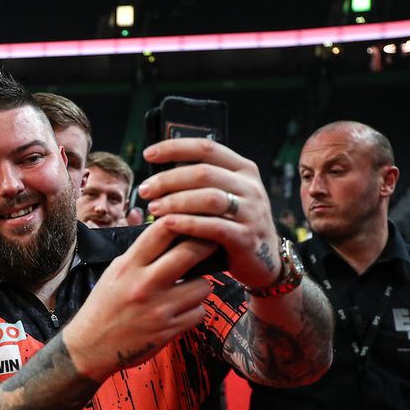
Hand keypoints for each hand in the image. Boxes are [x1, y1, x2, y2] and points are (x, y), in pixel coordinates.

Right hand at [64, 219, 217, 380]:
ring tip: (186, 288)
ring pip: (203, 285)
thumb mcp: (115, 272)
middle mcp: (144, 284)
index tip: (194, 219)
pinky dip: (193, 310)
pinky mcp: (169, 330)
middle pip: (191, 252)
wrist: (90, 346)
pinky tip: (179, 310)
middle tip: (211, 244)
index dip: (184, 218)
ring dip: (199, 285)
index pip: (162, 230)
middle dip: (207, 245)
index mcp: (129, 266)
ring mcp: (159, 309)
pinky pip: (199, 311)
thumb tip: (170, 234)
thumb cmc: (103, 306)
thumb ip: (141, 254)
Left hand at [139, 138, 280, 288]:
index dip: (174, 148)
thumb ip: (201, 184)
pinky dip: (188, 223)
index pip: (206, 148)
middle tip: (145, 190)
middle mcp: (250, 187)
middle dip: (168, 180)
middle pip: (203, 173)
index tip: (147, 154)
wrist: (264, 261)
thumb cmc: (233, 225)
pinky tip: (167, 224)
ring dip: (175, 201)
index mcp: (243, 170)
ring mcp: (252, 212)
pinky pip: (214, 227)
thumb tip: (159, 174)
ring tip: (153, 208)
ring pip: (209, 198)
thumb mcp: (225, 197)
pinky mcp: (247, 237)